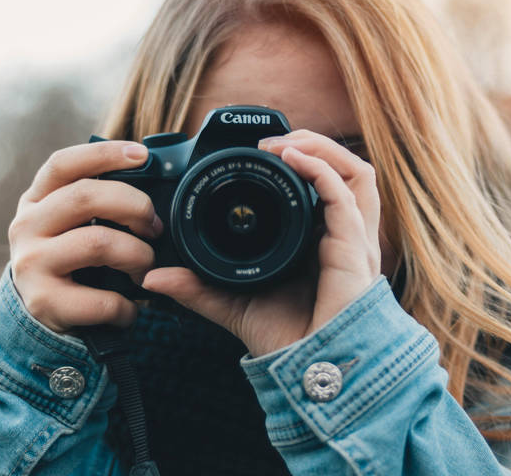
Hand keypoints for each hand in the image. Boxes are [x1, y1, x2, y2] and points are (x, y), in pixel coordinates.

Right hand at [8, 141, 162, 332]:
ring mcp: (31, 264)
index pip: (63, 164)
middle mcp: (27, 226)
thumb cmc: (71, 255)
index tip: (142, 155)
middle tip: (155, 227)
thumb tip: (152, 172)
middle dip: (135, 207)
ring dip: (138, 256)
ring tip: (145, 268)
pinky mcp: (44, 302)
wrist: (39, 312)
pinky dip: (127, 306)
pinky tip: (130, 308)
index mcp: (37, 199)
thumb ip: (100, 196)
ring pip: (98, 243)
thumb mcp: (73, 221)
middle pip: (86, 196)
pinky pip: (103, 299)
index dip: (104, 154)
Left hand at [141, 129, 381, 356]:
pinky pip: (347, 194)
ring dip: (322, 148)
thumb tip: (152, 279)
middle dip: (314, 145)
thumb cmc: (286, 339)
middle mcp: (342, 234)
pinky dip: (321, 168)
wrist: (311, 368)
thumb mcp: (231, 303)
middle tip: (271, 141)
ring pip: (358, 172)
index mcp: (321, 241)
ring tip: (285, 142)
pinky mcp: (355, 246)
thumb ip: (197, 288)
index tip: (259, 153)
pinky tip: (293, 158)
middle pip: (347, 170)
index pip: (325, 188)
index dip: (302, 163)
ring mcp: (354, 238)